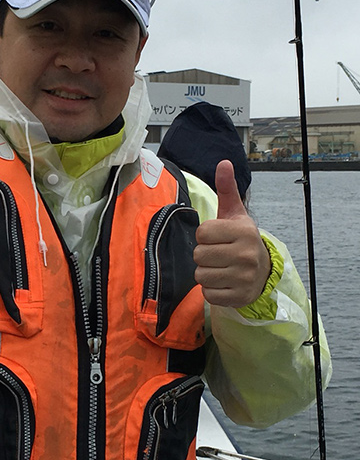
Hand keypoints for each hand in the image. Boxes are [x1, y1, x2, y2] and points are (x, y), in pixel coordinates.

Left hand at [194, 160, 270, 307]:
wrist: (262, 271)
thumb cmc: (240, 239)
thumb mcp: (235, 214)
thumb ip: (227, 189)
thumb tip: (224, 163)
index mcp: (244, 231)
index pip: (201, 233)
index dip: (204, 236)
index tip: (217, 237)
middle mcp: (246, 254)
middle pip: (198, 255)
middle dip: (203, 255)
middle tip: (218, 254)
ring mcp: (244, 277)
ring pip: (201, 275)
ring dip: (206, 273)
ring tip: (221, 268)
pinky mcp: (239, 296)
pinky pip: (208, 294)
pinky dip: (211, 290)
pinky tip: (224, 282)